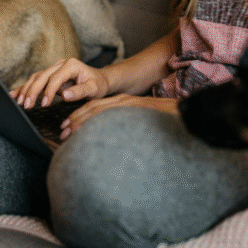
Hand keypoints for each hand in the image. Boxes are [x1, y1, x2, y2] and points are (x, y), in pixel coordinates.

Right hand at [11, 58, 110, 109]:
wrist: (101, 80)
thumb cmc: (98, 84)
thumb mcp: (93, 89)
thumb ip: (79, 92)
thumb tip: (64, 96)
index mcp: (71, 65)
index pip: (55, 78)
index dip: (48, 91)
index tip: (43, 104)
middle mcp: (61, 64)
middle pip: (42, 76)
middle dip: (32, 91)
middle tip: (26, 105)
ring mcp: (54, 69)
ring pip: (36, 77)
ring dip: (26, 89)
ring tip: (19, 102)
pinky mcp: (50, 75)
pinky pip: (36, 80)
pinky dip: (25, 88)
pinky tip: (15, 94)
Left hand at [59, 95, 177, 140]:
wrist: (186, 113)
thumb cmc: (163, 123)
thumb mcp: (138, 124)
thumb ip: (124, 128)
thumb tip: (111, 145)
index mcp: (123, 103)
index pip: (96, 107)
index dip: (79, 116)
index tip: (66, 128)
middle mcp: (123, 101)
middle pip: (93, 107)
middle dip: (75, 118)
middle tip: (61, 132)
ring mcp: (129, 105)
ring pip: (99, 110)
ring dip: (82, 120)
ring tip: (68, 132)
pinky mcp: (135, 109)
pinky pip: (113, 115)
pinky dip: (99, 121)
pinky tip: (89, 132)